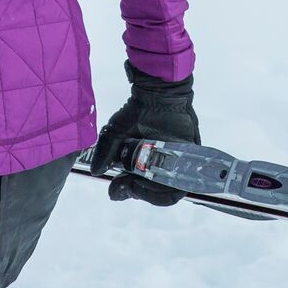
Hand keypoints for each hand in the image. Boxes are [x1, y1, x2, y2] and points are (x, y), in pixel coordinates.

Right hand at [90, 63, 198, 205]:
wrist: (160, 94)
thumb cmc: (137, 111)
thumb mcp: (115, 132)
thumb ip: (106, 151)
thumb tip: (97, 171)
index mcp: (142, 163)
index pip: (136, 187)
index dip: (126, 191)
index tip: (117, 189)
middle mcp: (159, 166)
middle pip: (152, 193)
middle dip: (139, 193)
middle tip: (129, 185)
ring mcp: (175, 163)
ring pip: (169, 190)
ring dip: (155, 193)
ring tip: (144, 182)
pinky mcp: (190, 157)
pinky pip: (186, 180)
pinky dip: (176, 186)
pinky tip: (163, 179)